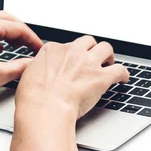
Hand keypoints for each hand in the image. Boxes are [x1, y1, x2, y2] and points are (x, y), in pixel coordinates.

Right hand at [8, 36, 128, 150]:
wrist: (44, 108)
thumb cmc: (33, 97)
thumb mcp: (27, 75)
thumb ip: (37, 68)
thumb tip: (38, 72)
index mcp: (53, 50)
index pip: (66, 45)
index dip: (71, 54)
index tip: (73, 62)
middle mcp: (72, 52)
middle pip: (88, 42)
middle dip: (92, 49)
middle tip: (93, 58)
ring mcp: (88, 63)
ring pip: (106, 48)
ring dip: (109, 56)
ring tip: (109, 63)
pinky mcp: (101, 76)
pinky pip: (119, 69)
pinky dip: (123, 74)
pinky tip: (123, 79)